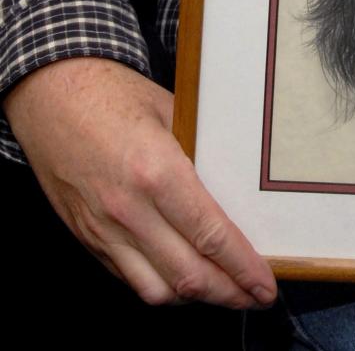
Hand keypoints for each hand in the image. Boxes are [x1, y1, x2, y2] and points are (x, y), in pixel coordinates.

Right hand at [3, 57, 276, 307]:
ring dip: (194, 298)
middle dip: (228, 293)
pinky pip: (128, 278)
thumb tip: (236, 181)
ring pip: (156, 290)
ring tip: (221, 291)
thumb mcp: (169, 110)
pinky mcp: (87, 238)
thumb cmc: (111, 95)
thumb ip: (201, 150)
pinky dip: (159, 285)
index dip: (242, 266)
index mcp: (157, 172)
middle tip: (253, 295)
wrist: (51, 97)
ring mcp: (104, 229)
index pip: (211, 235)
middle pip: (188, 275)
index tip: (264, 283)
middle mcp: (129, 210)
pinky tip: (180, 275)